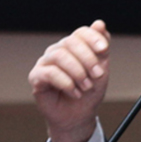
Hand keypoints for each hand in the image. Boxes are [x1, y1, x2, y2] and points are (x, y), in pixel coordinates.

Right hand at [28, 20, 110, 141]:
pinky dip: (66, 83)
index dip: (93, 38)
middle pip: (71, 42)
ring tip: (86, 87)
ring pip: (60, 56)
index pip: (81, 33)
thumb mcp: (101, 69)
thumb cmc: (88, 92)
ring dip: (77, 72)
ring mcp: (45, 63)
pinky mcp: (36, 77)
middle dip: (87, 59)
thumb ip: (101, 48)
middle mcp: (58, 51)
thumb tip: (99, 23)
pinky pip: (49, 73)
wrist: (78, 117)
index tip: (104, 49)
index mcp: (73, 47)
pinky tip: (74, 93)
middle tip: (98, 75)